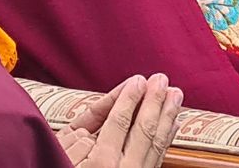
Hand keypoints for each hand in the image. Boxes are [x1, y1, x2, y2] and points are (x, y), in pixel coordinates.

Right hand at [57, 74, 182, 166]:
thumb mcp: (62, 163)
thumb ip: (73, 146)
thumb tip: (88, 131)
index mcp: (101, 163)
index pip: (120, 122)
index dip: (130, 98)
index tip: (138, 79)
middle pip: (143, 128)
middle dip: (154, 101)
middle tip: (162, 79)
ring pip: (156, 142)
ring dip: (167, 115)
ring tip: (176, 95)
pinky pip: (159, 157)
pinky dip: (167, 138)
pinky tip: (174, 124)